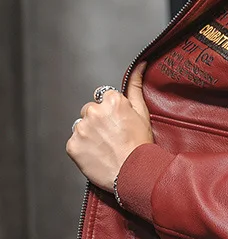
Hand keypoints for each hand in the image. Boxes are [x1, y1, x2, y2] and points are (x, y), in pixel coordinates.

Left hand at [66, 63, 152, 190]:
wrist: (135, 174)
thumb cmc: (142, 145)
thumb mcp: (143, 113)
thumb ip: (136, 87)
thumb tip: (140, 64)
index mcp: (112, 101)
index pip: (105, 99)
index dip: (114, 113)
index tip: (121, 125)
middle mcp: (93, 111)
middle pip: (91, 112)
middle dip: (99, 122)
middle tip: (114, 138)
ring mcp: (80, 129)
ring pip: (82, 127)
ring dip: (90, 135)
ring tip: (106, 148)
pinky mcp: (72, 145)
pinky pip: (75, 143)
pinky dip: (83, 149)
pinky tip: (98, 155)